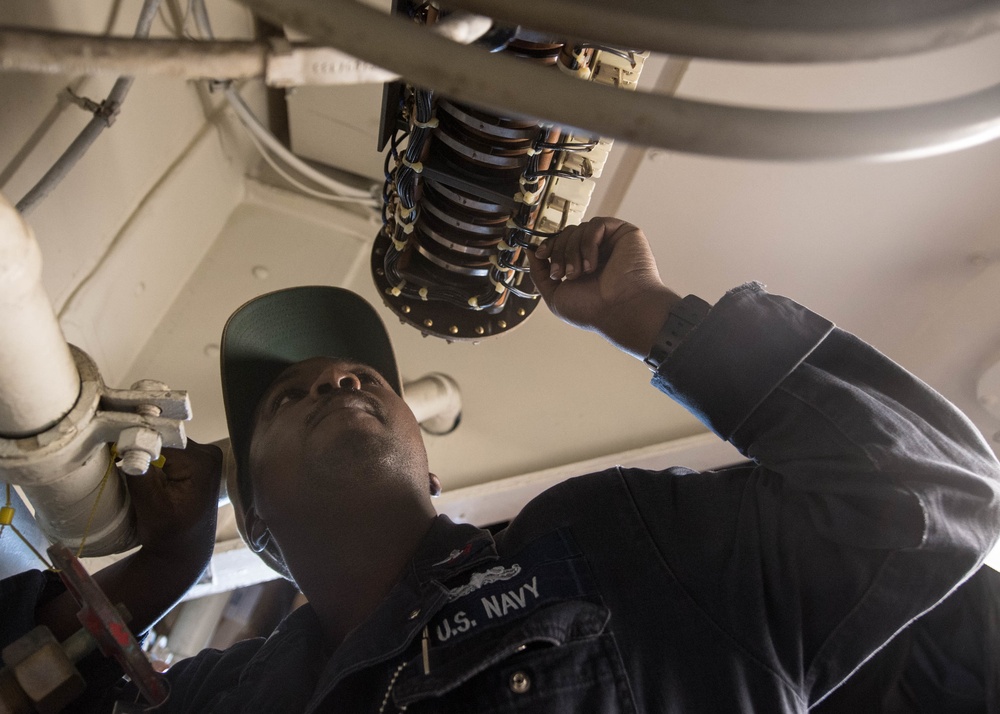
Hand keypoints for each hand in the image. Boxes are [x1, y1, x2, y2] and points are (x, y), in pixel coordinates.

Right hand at [126, 438, 221, 558]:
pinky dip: (151, 455)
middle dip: (139, 443)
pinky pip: (168, 450)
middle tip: (114, 453)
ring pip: (164, 442)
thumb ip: (141, 474)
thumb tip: (128, 443)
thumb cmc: (169, 533)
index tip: (110, 446)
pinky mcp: (196, 460)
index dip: (134, 440)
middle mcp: (207, 452)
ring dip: (144, 449)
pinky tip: (137, 462)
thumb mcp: (151, 507)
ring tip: (123, 458)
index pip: (161, 439)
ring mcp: (204, 455)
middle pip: (163, 437)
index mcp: (202, 461)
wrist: (183, 548)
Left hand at [527, 217, 679, 357]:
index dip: (548, 246)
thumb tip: (530, 251)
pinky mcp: (625, 233)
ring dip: (572, 252)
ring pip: (579, 229)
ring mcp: (611, 242)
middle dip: (559, 252)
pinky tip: (592, 264)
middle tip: (564, 274)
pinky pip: (596, 224)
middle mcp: (597, 252)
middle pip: (567, 233)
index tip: (540, 255)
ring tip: (580, 273)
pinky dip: (588, 243)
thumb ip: (539, 273)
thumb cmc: (593, 310)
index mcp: (583, 265)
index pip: (561, 243)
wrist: (620, 312)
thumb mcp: (555, 295)